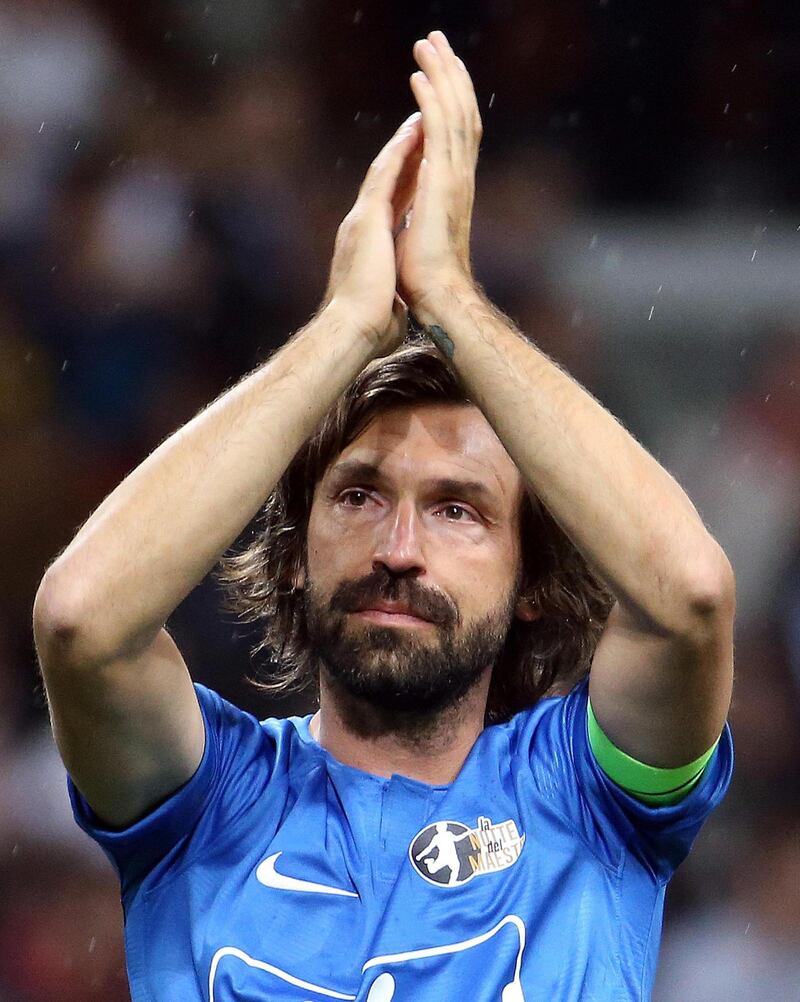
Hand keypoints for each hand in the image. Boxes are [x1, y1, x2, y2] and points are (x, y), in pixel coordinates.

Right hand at [323, 112, 423, 356]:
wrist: (352, 331)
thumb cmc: (368, 329)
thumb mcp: (383, 306)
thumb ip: (389, 298)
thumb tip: (395, 309)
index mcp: (368, 247)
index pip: (390, 208)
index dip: (404, 185)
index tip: (418, 167)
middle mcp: (361, 227)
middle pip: (386, 182)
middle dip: (404, 155)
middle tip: (419, 128)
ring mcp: (362, 220)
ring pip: (384, 170)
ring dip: (402, 143)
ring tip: (420, 118)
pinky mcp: (368, 219)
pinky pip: (385, 175)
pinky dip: (400, 150)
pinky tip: (414, 130)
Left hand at [395, 31, 482, 317]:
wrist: (436, 297)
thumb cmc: (426, 279)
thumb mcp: (420, 233)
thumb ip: (421, 209)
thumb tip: (413, 204)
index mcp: (451, 188)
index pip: (453, 133)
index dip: (447, 100)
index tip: (437, 72)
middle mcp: (458, 177)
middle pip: (459, 112)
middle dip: (449, 74)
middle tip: (437, 41)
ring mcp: (453, 178)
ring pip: (452, 113)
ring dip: (440, 76)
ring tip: (428, 44)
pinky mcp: (443, 185)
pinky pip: (438, 133)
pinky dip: (430, 102)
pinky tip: (420, 78)